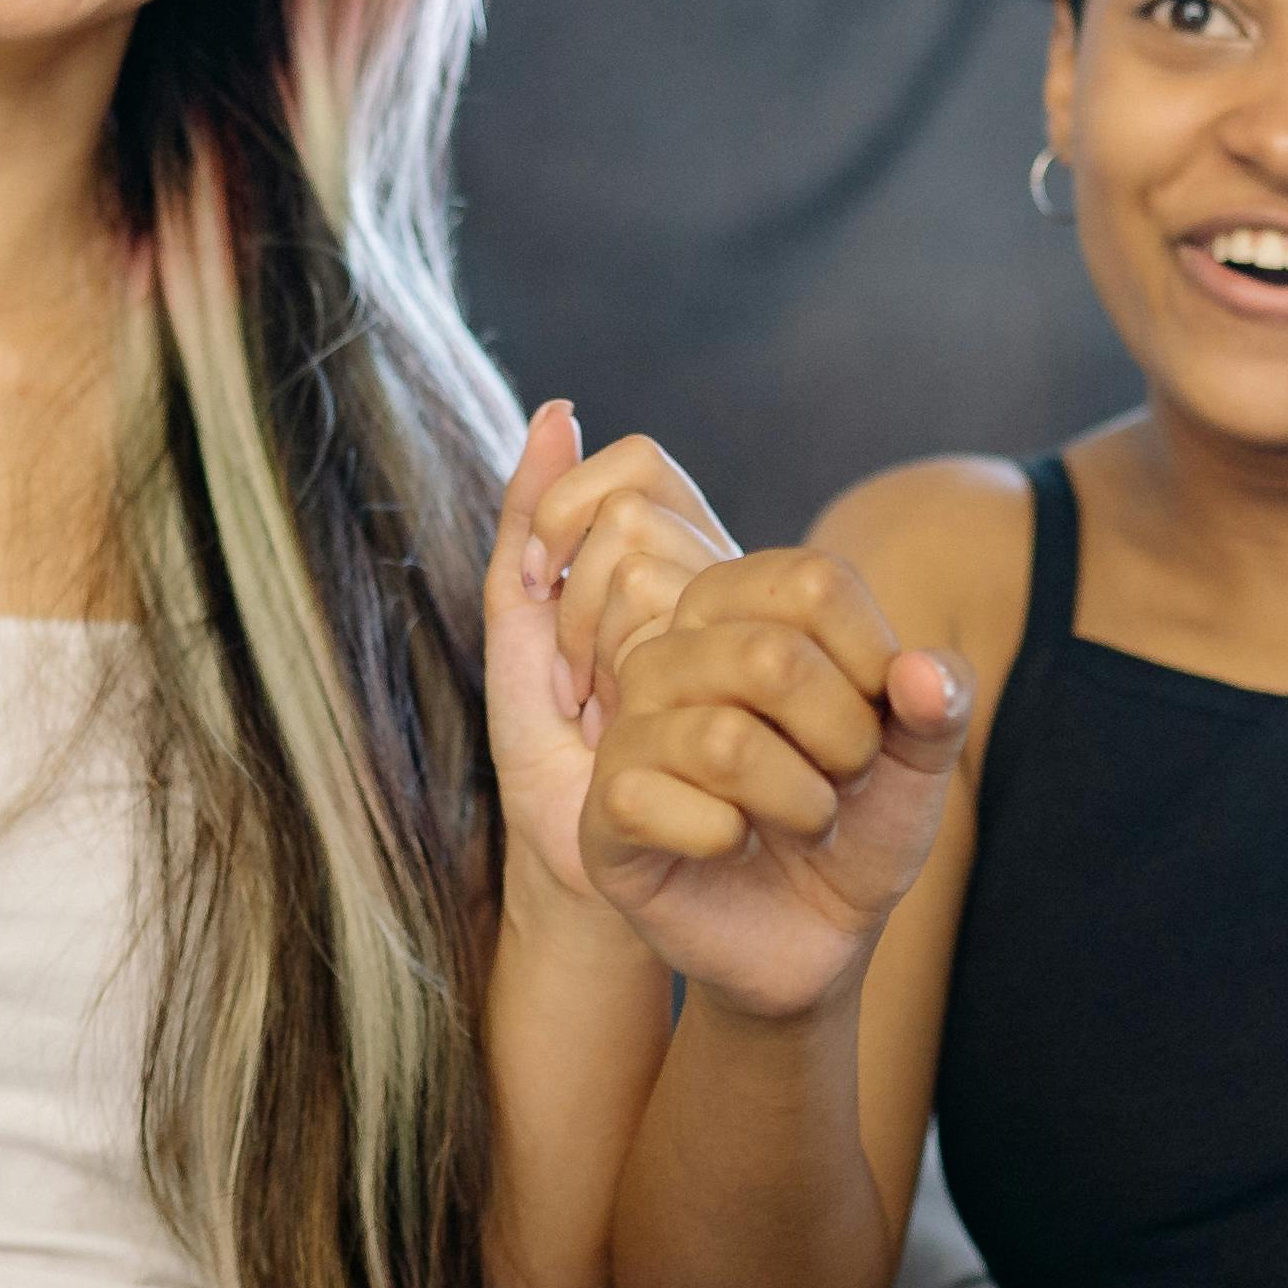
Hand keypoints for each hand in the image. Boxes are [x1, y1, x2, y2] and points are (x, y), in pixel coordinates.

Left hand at [480, 403, 736, 930]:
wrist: (598, 879)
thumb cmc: (558, 761)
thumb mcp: (519, 642)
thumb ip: (529, 525)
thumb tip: (559, 408)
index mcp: (676, 562)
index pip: (636, 469)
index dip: (569, 512)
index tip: (538, 592)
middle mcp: (724, 588)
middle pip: (631, 528)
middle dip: (574, 612)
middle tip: (579, 689)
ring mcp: (755, 641)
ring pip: (652, 586)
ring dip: (599, 659)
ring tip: (602, 722)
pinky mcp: (768, 711)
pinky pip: (678, 655)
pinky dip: (619, 695)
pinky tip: (617, 743)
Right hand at [584, 551, 963, 1021]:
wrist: (816, 930)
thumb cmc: (859, 822)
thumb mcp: (921, 760)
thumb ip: (942, 701)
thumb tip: (920, 672)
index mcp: (739, 607)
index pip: (813, 581)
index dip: (873, 658)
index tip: (882, 716)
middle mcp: (670, 651)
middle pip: (771, 658)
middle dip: (845, 739)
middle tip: (848, 779)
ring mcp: (628, 729)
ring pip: (725, 743)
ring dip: (803, 804)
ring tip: (808, 822)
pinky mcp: (605, 809)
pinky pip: (657, 805)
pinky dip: (731, 841)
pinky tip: (739, 849)